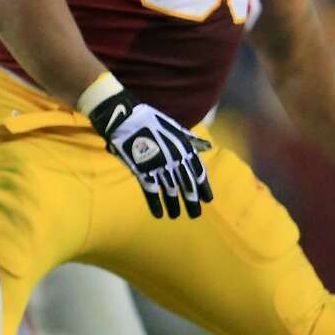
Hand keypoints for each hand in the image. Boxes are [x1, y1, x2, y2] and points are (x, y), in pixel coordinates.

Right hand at [88, 88, 212, 219]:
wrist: (125, 118)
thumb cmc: (150, 120)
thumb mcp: (175, 128)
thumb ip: (190, 140)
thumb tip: (206, 146)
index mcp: (183, 147)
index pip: (198, 171)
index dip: (203, 187)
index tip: (208, 200)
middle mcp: (174, 159)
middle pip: (186, 184)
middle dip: (191, 200)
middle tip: (195, 214)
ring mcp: (158, 165)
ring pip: (170, 190)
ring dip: (174, 204)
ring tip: (177, 216)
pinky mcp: (142, 170)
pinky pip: (150, 190)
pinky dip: (155, 203)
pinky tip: (159, 214)